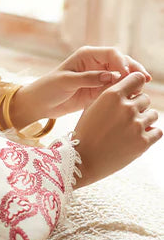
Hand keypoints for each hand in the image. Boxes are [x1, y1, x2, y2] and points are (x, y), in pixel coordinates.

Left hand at [10, 46, 151, 127]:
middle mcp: (96, 63)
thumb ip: (89, 78)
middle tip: (143, 80)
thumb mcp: (66, 81)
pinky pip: (115, 89)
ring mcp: (99, 77)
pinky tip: (132, 97)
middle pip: (121, 62)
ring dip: (131, 81)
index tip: (126, 75)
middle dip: (133, 69)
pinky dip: (124, 92)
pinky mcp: (99, 91)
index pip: (111, 53)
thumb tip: (111, 76)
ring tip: (141, 89)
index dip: (122, 62)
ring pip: (121, 76)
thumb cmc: (48, 88)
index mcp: (87, 55)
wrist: (40, 104)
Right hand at [73, 72, 161, 186]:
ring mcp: (137, 125)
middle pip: (145, 98)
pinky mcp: (143, 142)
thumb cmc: (85, 132)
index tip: (133, 93)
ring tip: (129, 130)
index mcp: (112, 95)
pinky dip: (150, 134)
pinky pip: (158, 131)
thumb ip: (109, 92)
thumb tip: (124, 81)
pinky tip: (137, 138)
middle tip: (124, 119)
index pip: (137, 78)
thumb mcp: (92, 107)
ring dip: (144, 120)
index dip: (136, 85)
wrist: (81, 161)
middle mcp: (127, 108)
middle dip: (138, 107)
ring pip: (153, 114)